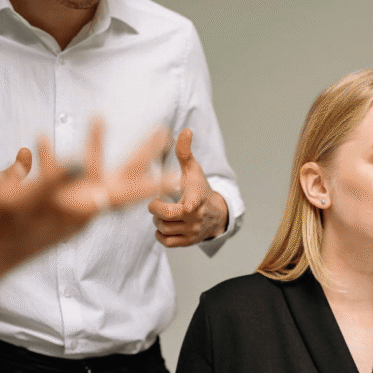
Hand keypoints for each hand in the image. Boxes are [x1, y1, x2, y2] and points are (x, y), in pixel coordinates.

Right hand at [0, 120, 170, 276]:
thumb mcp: (24, 201)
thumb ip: (51, 180)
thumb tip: (77, 164)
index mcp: (81, 208)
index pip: (126, 193)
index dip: (152, 183)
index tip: (178, 175)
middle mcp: (80, 208)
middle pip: (121, 178)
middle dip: (141, 155)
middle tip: (162, 133)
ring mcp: (65, 207)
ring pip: (90, 172)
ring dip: (93, 145)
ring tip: (98, 118)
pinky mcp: (50, 206)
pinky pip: (60, 177)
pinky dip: (55, 160)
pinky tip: (42, 142)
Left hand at [147, 128, 227, 246]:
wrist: (217, 215)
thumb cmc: (200, 189)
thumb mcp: (194, 170)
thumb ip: (185, 151)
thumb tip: (185, 130)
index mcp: (197, 199)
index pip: (192, 205)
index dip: (188, 206)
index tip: (188, 206)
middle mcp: (195, 218)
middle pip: (165, 216)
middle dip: (156, 209)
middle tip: (158, 202)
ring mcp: (192, 232)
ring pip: (163, 228)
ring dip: (158, 220)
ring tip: (163, 212)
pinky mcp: (188, 242)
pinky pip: (166, 241)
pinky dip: (160, 234)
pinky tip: (165, 224)